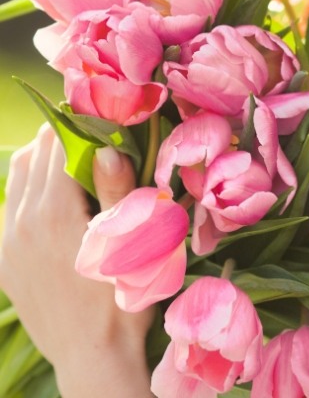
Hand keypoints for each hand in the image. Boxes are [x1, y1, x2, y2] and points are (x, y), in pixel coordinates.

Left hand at [0, 125, 153, 396]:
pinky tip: (52, 196)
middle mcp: (22, 222)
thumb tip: (107, 148)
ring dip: (42, 159)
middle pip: (34, 154)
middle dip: (62, 137)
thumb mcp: (131, 242)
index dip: (82, 123)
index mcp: (55, 212)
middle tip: (93, 133)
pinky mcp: (3, 260)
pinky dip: (27, 188)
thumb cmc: (123, 296)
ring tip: (72, 158)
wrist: (93, 356)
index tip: (103, 117)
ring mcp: (8, 242)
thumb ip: (115, 190)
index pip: (59, 144)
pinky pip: (8, 206)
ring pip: (17, 177)